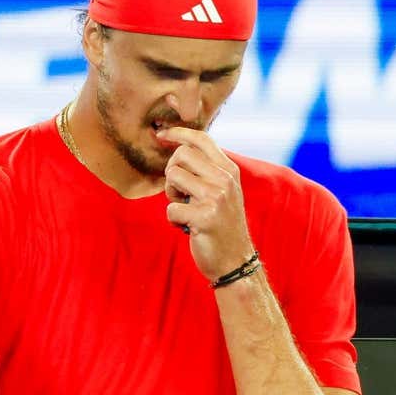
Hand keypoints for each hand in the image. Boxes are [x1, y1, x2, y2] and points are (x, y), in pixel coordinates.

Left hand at [156, 127, 256, 280]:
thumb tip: (178, 146)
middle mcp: (225, 180)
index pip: (202, 138)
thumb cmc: (221, 225)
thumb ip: (207, 170)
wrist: (235, 261)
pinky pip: (170, 208)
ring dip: (171, 195)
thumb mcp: (223, 192)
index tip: (161, 134)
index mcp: (229, 170)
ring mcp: (216, 198)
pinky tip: (187, 227)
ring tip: (185, 209)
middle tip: (180, 193)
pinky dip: (173, 220)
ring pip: (173, 177)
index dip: (178, 133)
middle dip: (171, 173)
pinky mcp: (205, 218)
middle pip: (181, 155)